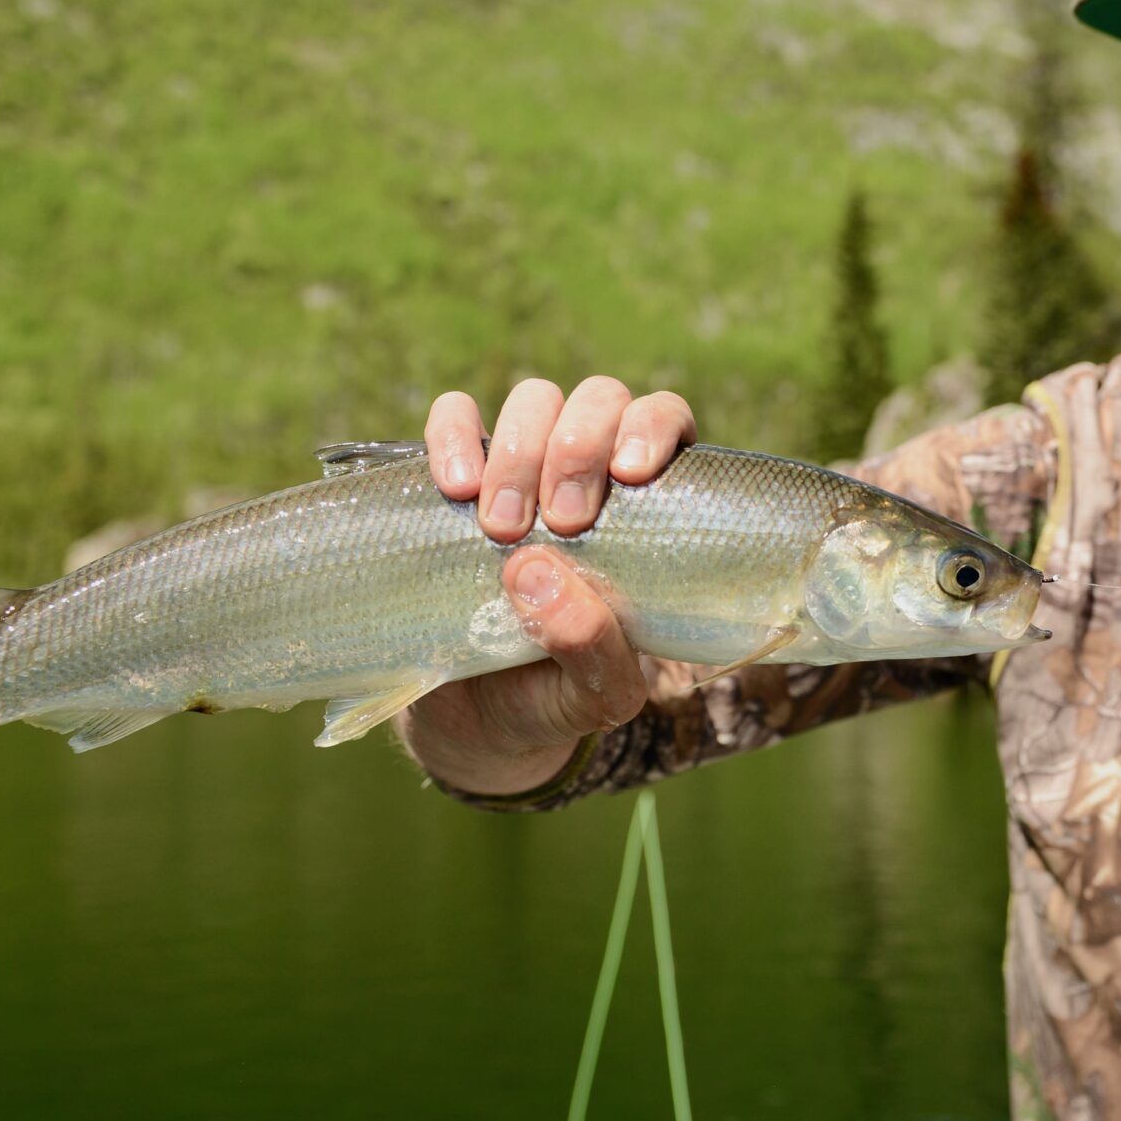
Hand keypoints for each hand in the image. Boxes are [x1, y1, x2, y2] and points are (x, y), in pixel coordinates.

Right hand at [395, 377, 696, 795]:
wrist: (474, 721)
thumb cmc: (555, 694)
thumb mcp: (594, 697)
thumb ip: (592, 647)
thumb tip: (537, 568)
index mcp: (648, 509)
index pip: (667, 422)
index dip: (653, 427)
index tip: (630, 476)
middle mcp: (590, 472)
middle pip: (601, 399)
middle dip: (580, 448)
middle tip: (562, 524)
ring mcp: (521, 467)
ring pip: (535, 398)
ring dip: (520, 451)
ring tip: (501, 530)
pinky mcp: (455, 475)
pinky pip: (453, 415)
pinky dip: (454, 435)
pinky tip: (454, 489)